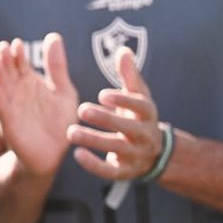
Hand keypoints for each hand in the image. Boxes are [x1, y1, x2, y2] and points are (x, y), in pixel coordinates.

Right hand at [0, 34, 74, 176]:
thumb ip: (57, 67)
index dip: (17, 53)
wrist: (52, 155)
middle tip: (2, 47)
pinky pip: (1, 108)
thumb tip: (53, 36)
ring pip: (1, 87)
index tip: (17, 43)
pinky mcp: (9, 124)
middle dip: (4, 60)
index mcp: (29, 82)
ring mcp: (11, 107)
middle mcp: (17, 92)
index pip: (20, 63)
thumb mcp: (63, 91)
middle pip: (7, 72)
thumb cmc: (58, 122)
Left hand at [68, 47, 165, 180]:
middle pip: (128, 129)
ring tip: (71, 132)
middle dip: (106, 119)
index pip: (141, 107)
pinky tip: (77, 154)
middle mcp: (145, 135)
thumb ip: (129, 75)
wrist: (152, 152)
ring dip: (94, 141)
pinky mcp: (126, 172)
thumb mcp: (137, 96)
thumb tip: (123, 50)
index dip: (124, 100)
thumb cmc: (137, 116)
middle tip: (81, 109)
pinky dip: (94, 165)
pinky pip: (110, 172)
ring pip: (117, 149)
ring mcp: (137, 155)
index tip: (102, 94)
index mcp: (148, 115)